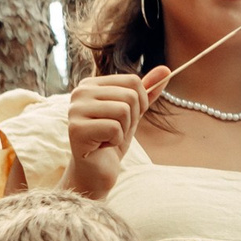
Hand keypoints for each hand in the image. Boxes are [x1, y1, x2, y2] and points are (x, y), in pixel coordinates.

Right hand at [65, 69, 169, 197]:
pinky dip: (115, 141)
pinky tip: (102, 146)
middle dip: (132, 119)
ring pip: (123, 111)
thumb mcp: (133, 113)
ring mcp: (75, 109)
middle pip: (130, 96)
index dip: (140, 103)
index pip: (133, 81)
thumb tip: (165, 69)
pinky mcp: (76, 129)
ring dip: (123, 131)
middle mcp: (80, 92)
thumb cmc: (111, 140)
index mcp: (91, 83)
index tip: (126, 118)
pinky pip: (114, 128)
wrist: (97, 170)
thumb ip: (147, 91)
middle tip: (115, 131)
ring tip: (108, 138)